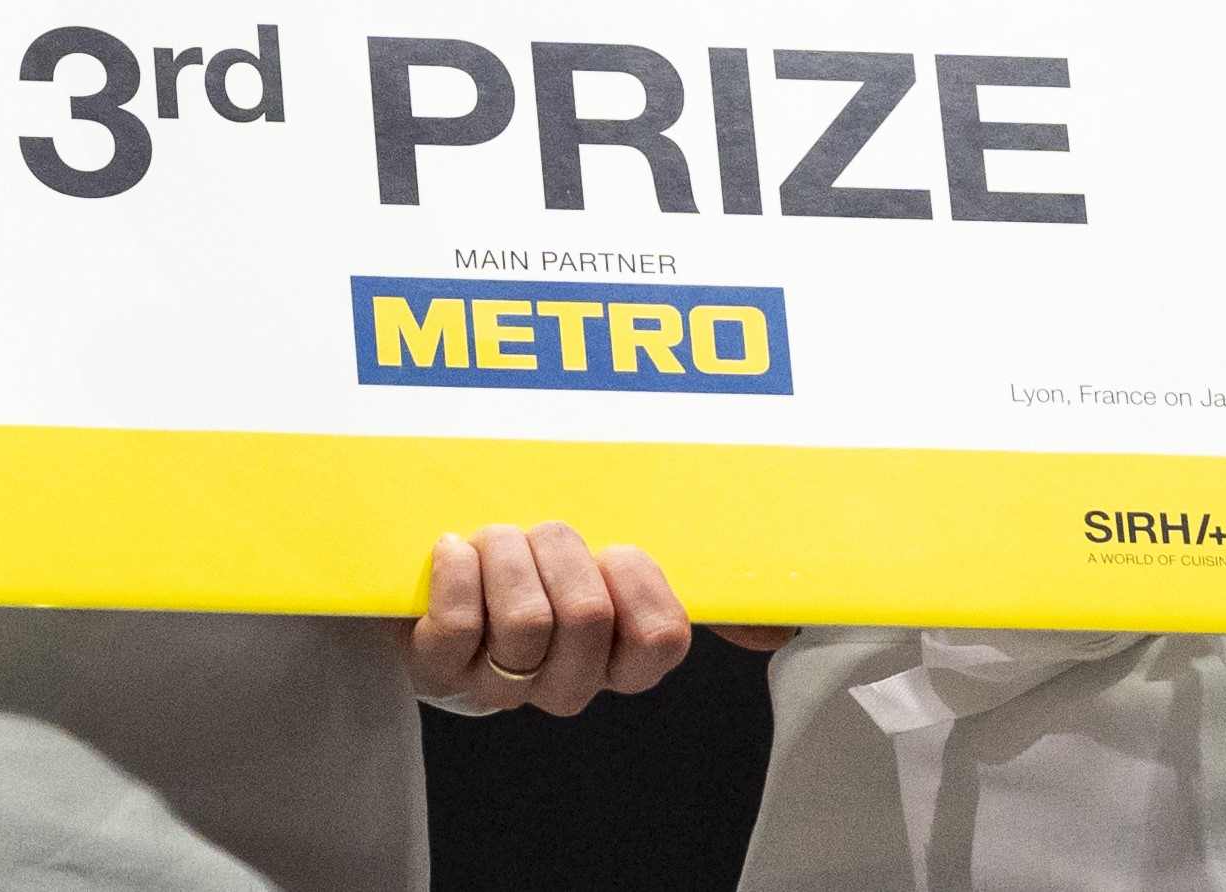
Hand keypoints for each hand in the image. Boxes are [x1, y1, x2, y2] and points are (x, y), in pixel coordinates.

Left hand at [405, 523, 717, 716]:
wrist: (440, 597)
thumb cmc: (537, 579)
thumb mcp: (617, 578)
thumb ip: (689, 591)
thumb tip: (787, 627)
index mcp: (618, 664)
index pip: (661, 637)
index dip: (636, 580)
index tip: (610, 551)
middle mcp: (565, 685)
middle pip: (588, 616)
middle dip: (561, 550)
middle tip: (540, 539)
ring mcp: (501, 685)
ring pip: (527, 620)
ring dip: (508, 554)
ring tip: (496, 544)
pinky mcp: (439, 668)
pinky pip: (460, 622)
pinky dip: (457, 570)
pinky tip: (455, 551)